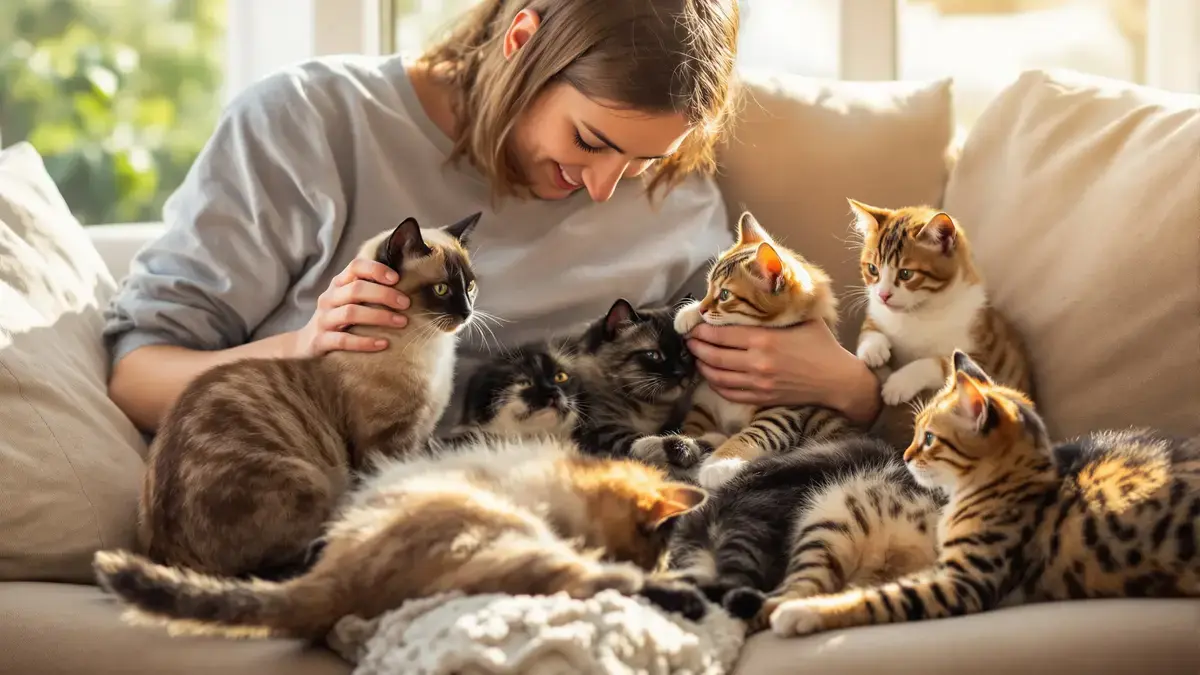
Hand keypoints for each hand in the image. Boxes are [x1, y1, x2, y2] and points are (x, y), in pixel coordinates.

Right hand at [288, 258, 410, 356]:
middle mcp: (329, 298)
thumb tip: (407, 284)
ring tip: (401, 322)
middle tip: (406, 304)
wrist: (305, 344)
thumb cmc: (338, 318)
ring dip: (379, 317)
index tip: (397, 278)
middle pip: (356, 289)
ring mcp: (323, 319)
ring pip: (351, 313)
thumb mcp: (349, 300)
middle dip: (384, 295)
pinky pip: (343, 340)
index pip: (355, 266)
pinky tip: (383, 344)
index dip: (376, 269)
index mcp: (338, 284)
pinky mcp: (321, 340)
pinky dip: (365, 342)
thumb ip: (369, 289)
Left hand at [685, 321, 881, 423]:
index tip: (694, 325)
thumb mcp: (802, 318)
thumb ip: (778, 307)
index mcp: (765, 339)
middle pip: (714, 355)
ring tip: (696, 356)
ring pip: (717, 376)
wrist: (837, 380)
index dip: (702, 330)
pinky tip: (711, 375)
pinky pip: (729, 393)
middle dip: (696, 347)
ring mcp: (758, 383)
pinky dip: (715, 384)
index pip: (721, 334)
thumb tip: (759, 287)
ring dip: (702, 365)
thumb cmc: (821, 345)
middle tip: (689, 339)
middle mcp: (757, 362)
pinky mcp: (761, 398)